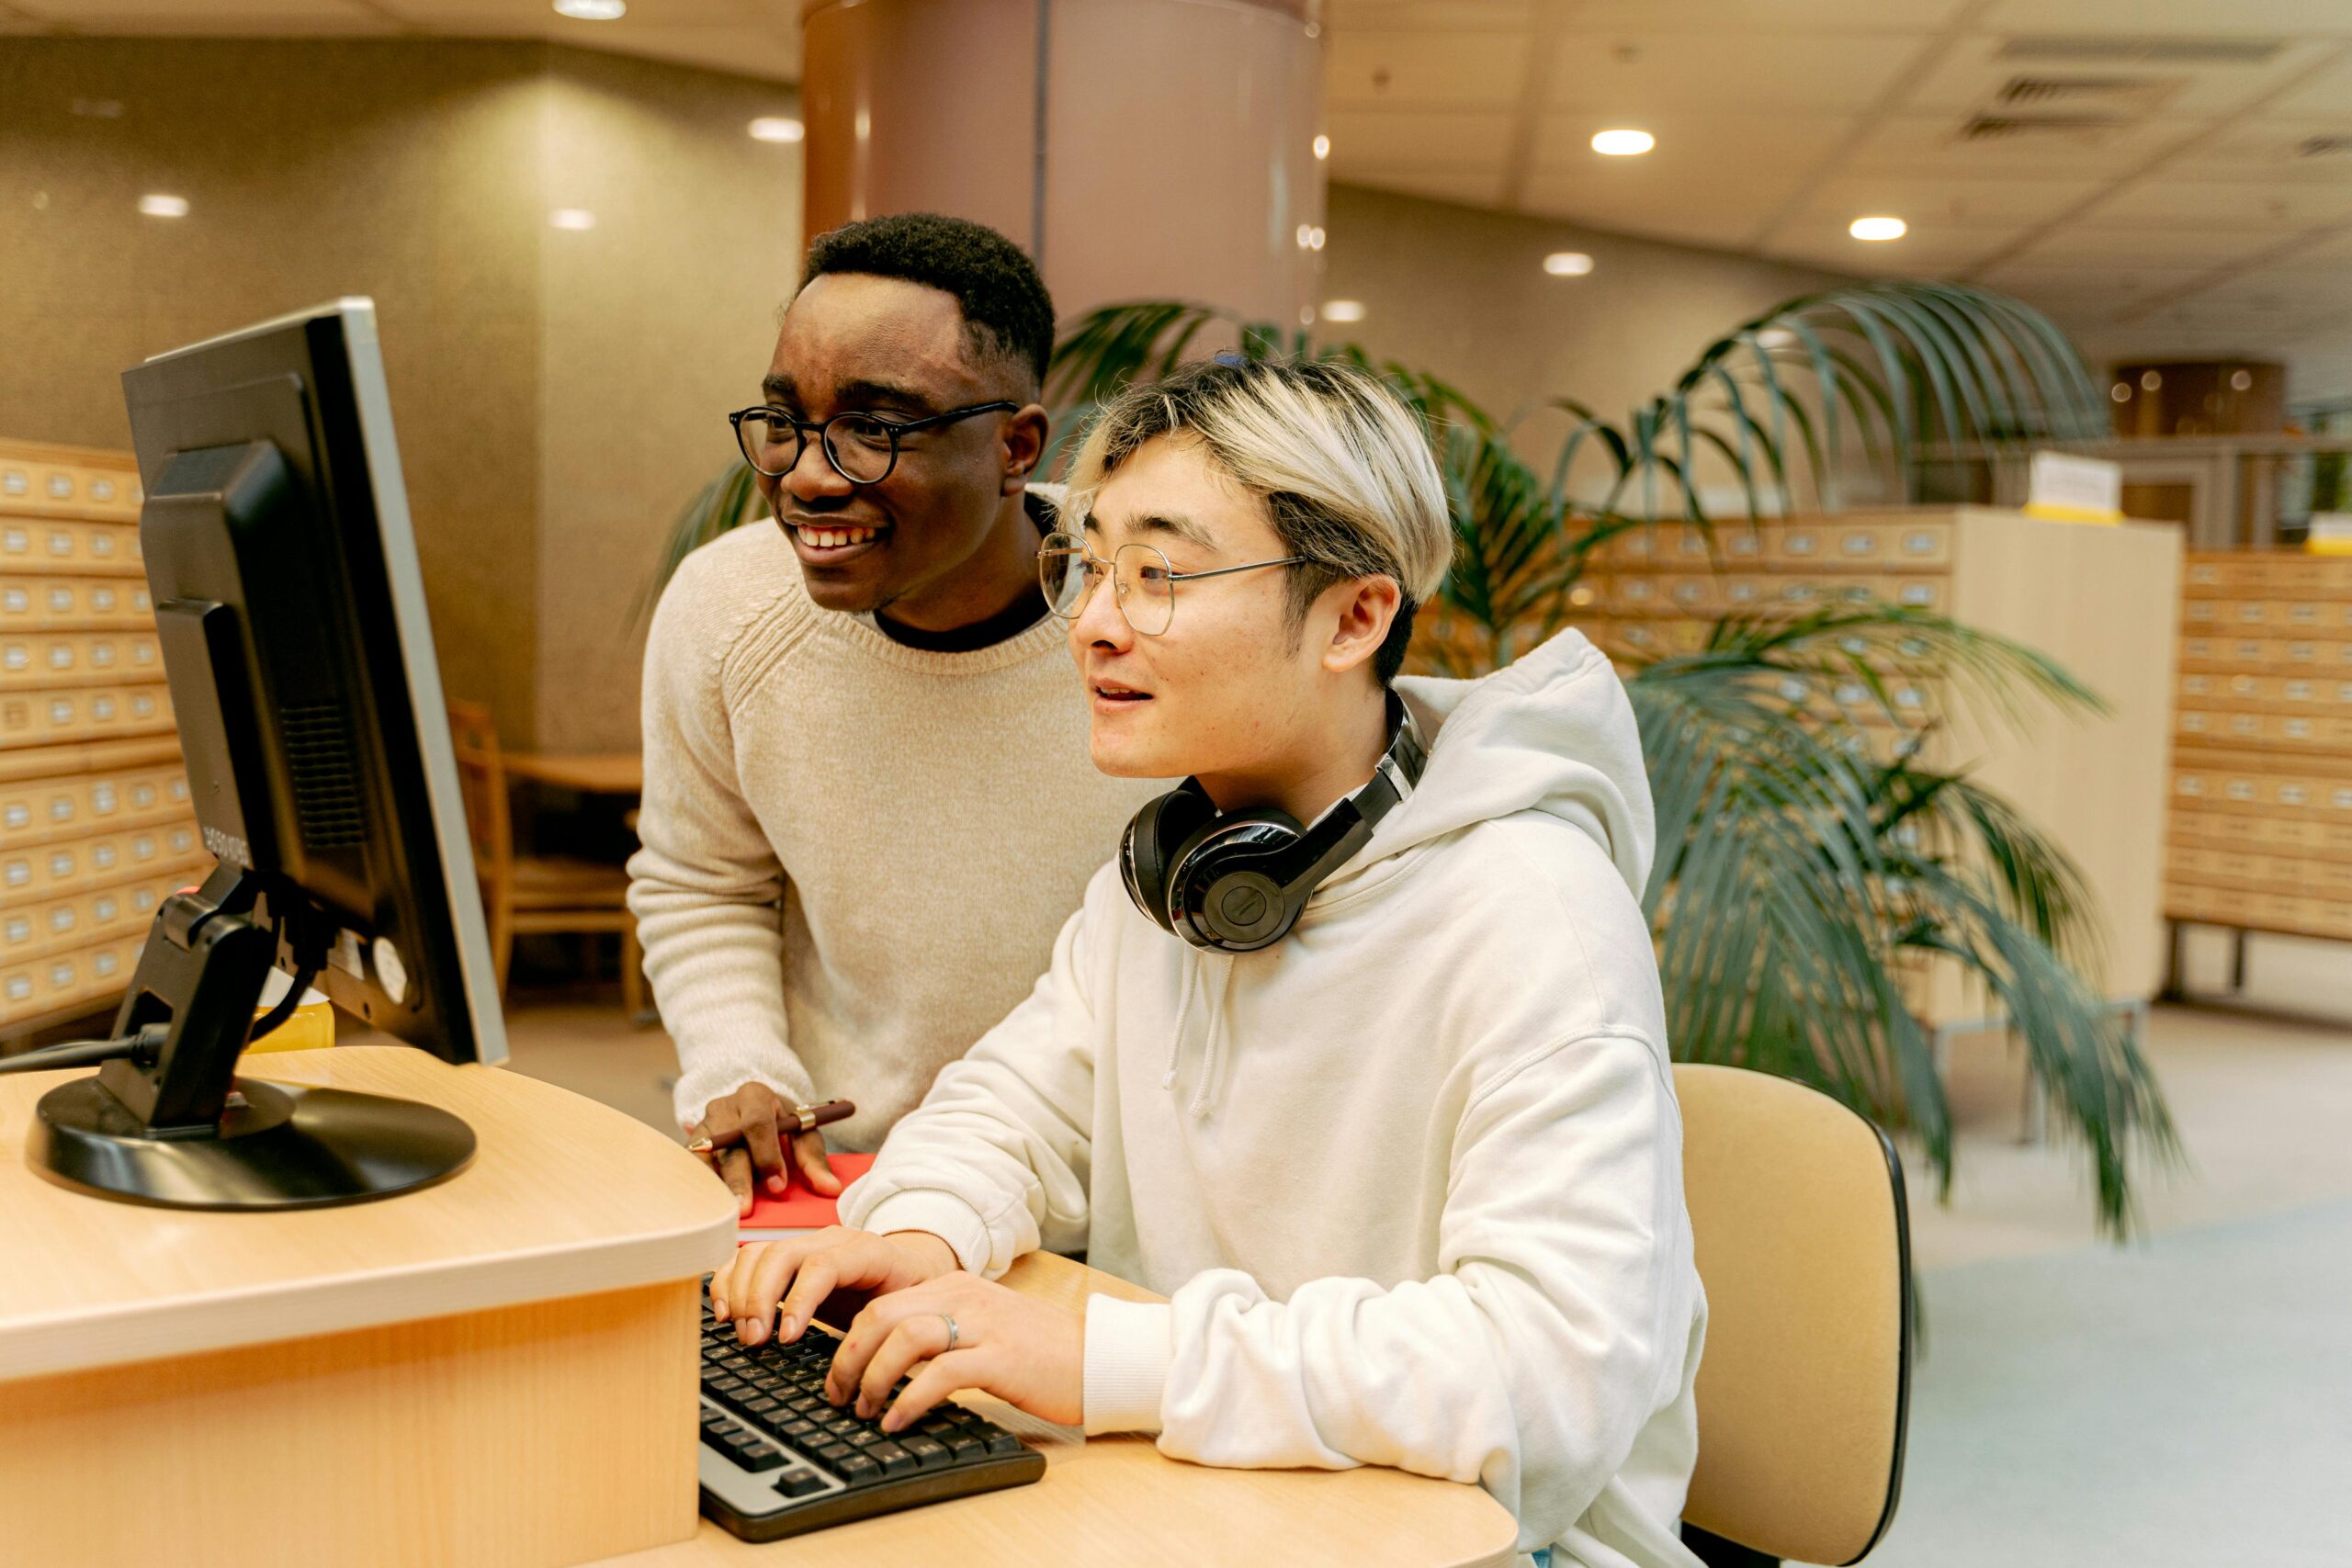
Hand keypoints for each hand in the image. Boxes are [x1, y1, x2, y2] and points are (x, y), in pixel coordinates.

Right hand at [690, 1082, 840, 1216]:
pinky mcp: (690, 1146)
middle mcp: (724, 1108)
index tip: (778, 1186)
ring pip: (705, 1159)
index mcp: (755, 1096)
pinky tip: (708, 1210)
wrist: (751, 1110)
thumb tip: (830, 1189)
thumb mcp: (803, 1133)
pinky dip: (700, 1189)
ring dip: (715, 1189)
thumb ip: (814, 1159)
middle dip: (738, 1180)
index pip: (757, 1124)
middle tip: (745, 1210)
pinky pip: (691, 1169)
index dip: (767, 1156)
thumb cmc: (781, 1125)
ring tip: (724, 1215)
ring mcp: (703, 1127)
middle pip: (728, 1145)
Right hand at [710, 1227, 959, 1346]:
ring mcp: (804, 1243)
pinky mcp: (784, 1255)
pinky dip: (728, 1282)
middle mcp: (830, 1240)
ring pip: (759, 1253)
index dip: (799, 1299)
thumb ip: (885, 1328)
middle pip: (782, 1255)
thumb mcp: (908, 1309)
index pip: (823, 1265)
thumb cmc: (906, 1295)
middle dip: (759, 1298)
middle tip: (753, 1341)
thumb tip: (861, 1367)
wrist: (909, 1267)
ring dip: (741, 1294)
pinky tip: (724, 1313)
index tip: (786, 1338)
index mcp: (866, 1251)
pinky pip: (746, 1258)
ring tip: (742, 1333)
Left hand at [825, 1273, 1083, 1433]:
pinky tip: (897, 1421)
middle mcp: (965, 1297)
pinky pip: (939, 1373)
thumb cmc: (1043, 1351)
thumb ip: (944, 1330)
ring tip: (865, 1409)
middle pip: (882, 1316)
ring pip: (903, 1339)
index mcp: (957, 1287)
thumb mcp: (986, 1325)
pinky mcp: (1000, 1358)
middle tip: (838, 1395)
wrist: (1100, 1357)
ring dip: (872, 1378)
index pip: (883, 1304)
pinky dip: (908, 1400)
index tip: (838, 1376)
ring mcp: (983, 1325)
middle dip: (848, 1358)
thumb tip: (892, 1360)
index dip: (849, 1342)